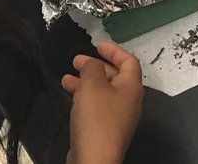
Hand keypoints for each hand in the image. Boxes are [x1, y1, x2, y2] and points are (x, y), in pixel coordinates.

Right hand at [63, 42, 143, 163]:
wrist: (94, 159)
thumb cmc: (96, 117)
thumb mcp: (92, 84)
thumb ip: (92, 67)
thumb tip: (92, 64)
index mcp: (131, 87)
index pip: (129, 61)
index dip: (114, 50)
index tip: (97, 45)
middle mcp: (129, 101)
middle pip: (115, 76)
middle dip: (95, 66)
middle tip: (76, 61)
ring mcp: (118, 117)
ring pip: (103, 92)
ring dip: (85, 82)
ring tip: (66, 78)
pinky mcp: (107, 130)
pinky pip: (97, 106)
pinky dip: (85, 97)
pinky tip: (70, 96)